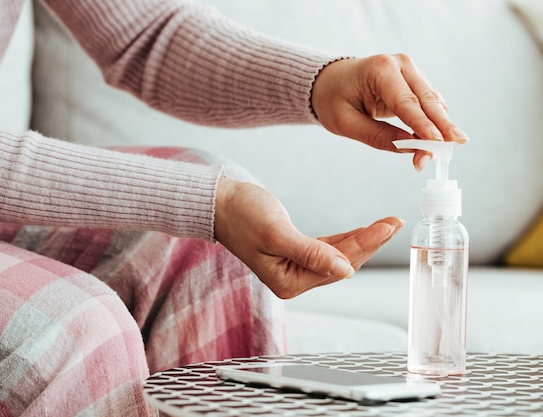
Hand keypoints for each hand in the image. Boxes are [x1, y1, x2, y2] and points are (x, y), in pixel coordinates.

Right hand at [214, 177, 403, 298]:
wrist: (219, 203)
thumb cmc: (241, 215)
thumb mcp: (276, 234)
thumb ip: (311, 253)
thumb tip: (345, 271)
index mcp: (288, 282)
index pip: (337, 265)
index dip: (365, 244)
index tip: (387, 226)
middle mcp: (293, 280)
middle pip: (342, 263)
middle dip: (370, 242)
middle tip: (394, 221)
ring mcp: (294, 267)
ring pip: (338, 255)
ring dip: (362, 239)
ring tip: (387, 223)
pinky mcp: (295, 253)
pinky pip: (328, 248)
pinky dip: (346, 238)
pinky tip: (364, 229)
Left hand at [311, 54, 467, 170]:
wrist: (329, 80)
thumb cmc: (333, 100)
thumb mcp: (346, 123)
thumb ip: (377, 136)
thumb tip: (410, 148)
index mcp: (379, 69)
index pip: (406, 102)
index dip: (423, 124)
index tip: (438, 143)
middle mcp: (400, 64)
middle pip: (427, 100)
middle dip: (441, 127)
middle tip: (456, 146)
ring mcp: (410, 70)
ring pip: (433, 102)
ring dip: (439, 128)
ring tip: (442, 152)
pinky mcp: (414, 80)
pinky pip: (429, 104)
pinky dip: (434, 122)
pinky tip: (438, 140)